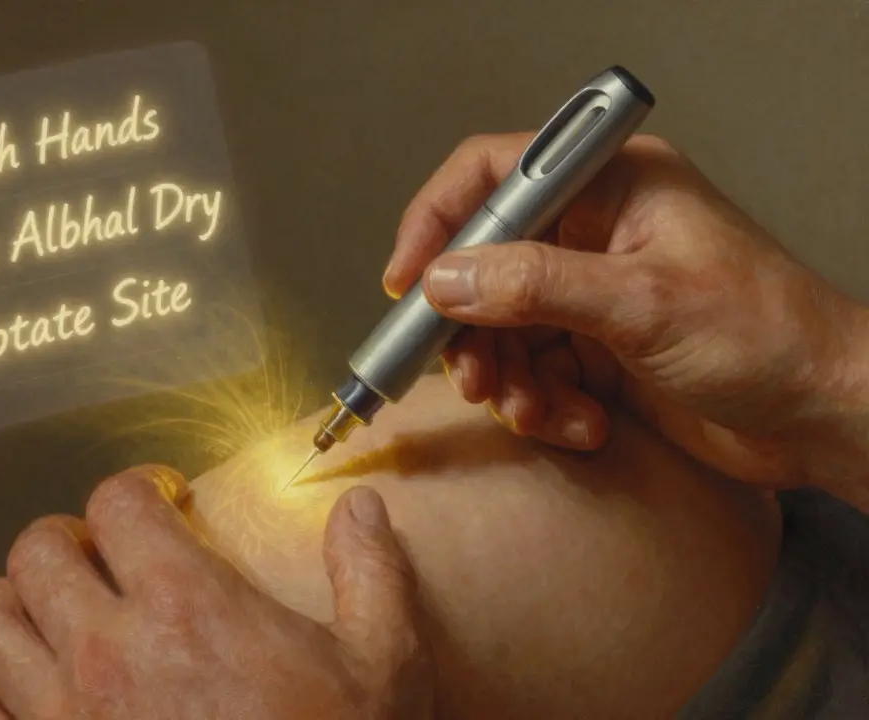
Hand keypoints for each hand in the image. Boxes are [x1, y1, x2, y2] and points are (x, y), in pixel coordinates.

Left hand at [0, 465, 433, 719]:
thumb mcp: (380, 669)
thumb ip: (370, 575)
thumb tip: (361, 508)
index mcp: (188, 608)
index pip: (118, 504)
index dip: (138, 488)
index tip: (160, 501)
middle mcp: (106, 653)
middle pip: (37, 551)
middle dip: (67, 539)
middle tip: (98, 555)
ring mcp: (58, 717)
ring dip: (12, 602)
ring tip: (45, 609)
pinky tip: (4, 676)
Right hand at [384, 133, 868, 500]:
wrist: (824, 416)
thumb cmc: (768, 335)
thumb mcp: (643, 303)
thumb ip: (536, 286)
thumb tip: (446, 279)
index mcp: (612, 185)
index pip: (493, 176)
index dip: (440, 222)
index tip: (407, 283)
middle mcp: (596, 232)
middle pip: (485, 265)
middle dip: (472, 328)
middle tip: (472, 376)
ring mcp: (594, 293)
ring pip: (502, 328)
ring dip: (508, 378)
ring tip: (534, 410)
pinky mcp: (598, 349)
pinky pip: (534, 372)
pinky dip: (544, 406)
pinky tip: (584, 424)